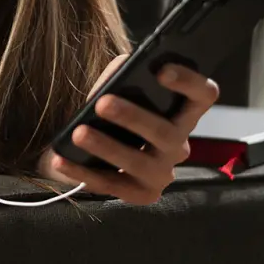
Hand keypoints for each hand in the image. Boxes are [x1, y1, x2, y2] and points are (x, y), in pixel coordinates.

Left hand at [38, 55, 220, 204]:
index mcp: (182, 113)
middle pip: (166, 132)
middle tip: (102, 103)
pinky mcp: (143, 194)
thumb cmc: (113, 111)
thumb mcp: (119, 88)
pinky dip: (84, 172)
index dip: (189, 81)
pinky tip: (61, 159)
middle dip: (133, 117)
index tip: (161, 70)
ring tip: (78, 133)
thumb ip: (121, 76)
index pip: (203, 95)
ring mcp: (163, 172)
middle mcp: (179, 145)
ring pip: (140, 163)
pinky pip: (113, 185)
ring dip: (107, 147)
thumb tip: (118, 73)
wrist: (95, 149)